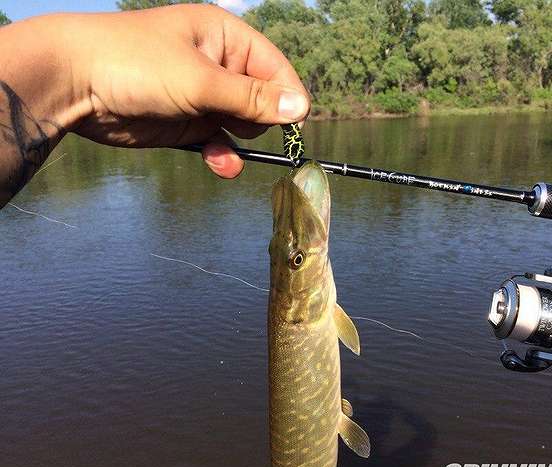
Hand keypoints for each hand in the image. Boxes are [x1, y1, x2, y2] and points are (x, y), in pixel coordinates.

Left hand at [67, 5, 309, 177]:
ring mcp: (203, 96)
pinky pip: (218, 142)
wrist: (72, 82)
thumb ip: (252, 98)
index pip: (275, 68)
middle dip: (257, 117)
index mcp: (226, 38)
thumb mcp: (200, 80)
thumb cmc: (137, 64)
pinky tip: (221, 165)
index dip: (287, 96)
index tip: (296, 124)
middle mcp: (219, 65)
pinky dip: (222, 155)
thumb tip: (300, 108)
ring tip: (222, 142)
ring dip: (239, 140)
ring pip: (242, 125)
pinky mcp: (187, 123)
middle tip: (237, 120)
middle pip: (263, 100)